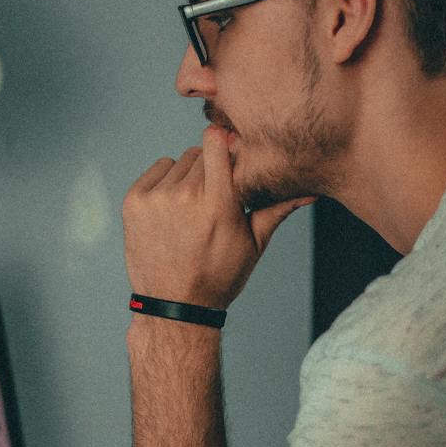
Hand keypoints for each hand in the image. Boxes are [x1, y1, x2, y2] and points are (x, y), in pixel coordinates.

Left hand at [122, 125, 312, 308]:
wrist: (175, 305)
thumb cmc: (219, 276)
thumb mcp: (253, 244)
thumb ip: (277, 208)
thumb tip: (311, 191)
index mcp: (218, 203)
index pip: (217, 141)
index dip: (225, 144)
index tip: (229, 154)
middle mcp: (185, 196)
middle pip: (200, 153)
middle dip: (210, 169)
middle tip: (211, 200)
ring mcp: (156, 198)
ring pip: (179, 162)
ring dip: (187, 177)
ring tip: (190, 210)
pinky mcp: (134, 202)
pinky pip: (156, 171)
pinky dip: (164, 183)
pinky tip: (171, 211)